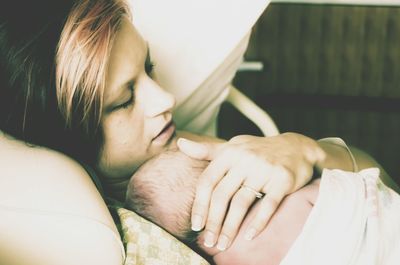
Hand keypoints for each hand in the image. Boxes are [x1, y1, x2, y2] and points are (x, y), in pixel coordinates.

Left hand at [177, 132, 324, 250]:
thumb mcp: (231, 146)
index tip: (196, 225)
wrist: (296, 147)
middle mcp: (244, 160)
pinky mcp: (282, 180)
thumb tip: (180, 144)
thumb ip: (206, 150)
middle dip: (213, 221)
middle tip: (209, 241)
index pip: (207, 181)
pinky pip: (268, 205)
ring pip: (242, 202)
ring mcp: (264, 170)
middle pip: (222, 195)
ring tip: (224, 244)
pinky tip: (249, 237)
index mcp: (229, 153)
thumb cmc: (257, 150)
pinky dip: (258, 222)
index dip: (199, 205)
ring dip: (231, 227)